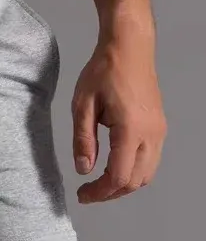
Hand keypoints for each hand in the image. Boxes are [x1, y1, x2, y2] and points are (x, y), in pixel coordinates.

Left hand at [72, 19, 166, 203]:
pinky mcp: (160, 126)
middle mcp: (152, 133)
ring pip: (147, 173)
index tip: (81, 194)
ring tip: (98, 184)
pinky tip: (113, 168)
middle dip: (111, 193)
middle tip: (87, 193)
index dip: (100, 192)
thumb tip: (83, 169)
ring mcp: (160, 130)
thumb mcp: (82, 106)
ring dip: (123, 185)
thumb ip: (83, 140)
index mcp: (132, 129)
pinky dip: (133, 172)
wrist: (130, 46)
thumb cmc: (103, 71)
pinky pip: (150, 160)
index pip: (119, 176)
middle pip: (136, 180)